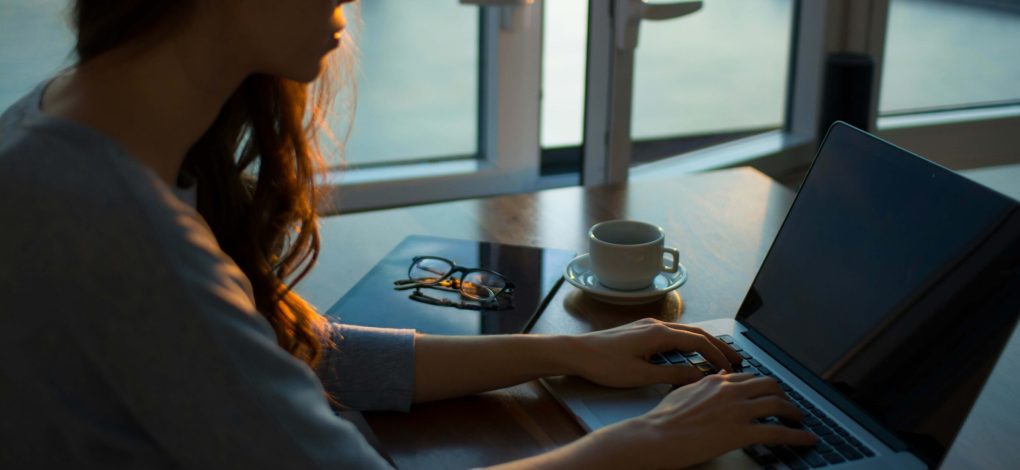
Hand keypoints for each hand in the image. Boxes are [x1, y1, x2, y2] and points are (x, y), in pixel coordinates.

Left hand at [567, 318, 742, 387]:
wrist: (577, 352)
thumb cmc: (604, 364)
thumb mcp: (641, 375)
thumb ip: (672, 375)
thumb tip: (698, 375)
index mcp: (659, 334)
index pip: (698, 342)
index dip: (717, 355)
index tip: (730, 368)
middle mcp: (656, 325)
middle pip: (696, 332)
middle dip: (718, 345)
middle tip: (736, 358)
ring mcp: (648, 325)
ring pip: (685, 332)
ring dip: (704, 342)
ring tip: (718, 355)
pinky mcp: (640, 330)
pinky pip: (673, 333)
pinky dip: (688, 342)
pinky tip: (690, 352)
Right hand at [603, 372, 817, 468]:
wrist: (656, 436)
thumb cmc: (663, 419)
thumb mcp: (683, 392)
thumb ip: (703, 385)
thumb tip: (715, 379)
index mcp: (717, 381)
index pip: (750, 378)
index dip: (765, 386)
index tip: (771, 394)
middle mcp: (731, 391)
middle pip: (770, 386)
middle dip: (784, 395)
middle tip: (789, 406)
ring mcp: (737, 411)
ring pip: (778, 405)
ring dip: (795, 413)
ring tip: (800, 421)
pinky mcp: (741, 432)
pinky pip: (778, 432)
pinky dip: (797, 436)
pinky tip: (807, 439)